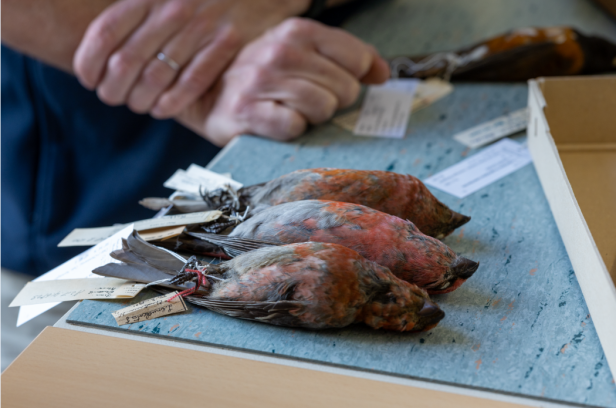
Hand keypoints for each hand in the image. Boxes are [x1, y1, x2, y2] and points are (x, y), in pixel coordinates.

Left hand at [73, 0, 309, 116]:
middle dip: (112, 88)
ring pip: (157, 76)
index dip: (89, 62)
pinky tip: (162, 109)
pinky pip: (192, 81)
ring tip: (136, 105)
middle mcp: (173, 9)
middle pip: (127, 61)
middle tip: (111, 98)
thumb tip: (103, 42)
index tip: (88, 79)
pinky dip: (172, 101)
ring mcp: (201, 27)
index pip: (105, 32)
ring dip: (140, 99)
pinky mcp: (226, 43)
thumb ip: (135, 7)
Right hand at [176, 18, 389, 145]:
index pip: (357, 59)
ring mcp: (262, 81)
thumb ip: (347, 57)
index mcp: (298, 31)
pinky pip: (294, 127)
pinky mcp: (248, 111)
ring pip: (323, 108)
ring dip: (312, 117)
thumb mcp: (302, 53)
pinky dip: (291, 130)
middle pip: (344, 89)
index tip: (335, 83)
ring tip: (291, 109)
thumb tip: (383, 73)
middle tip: (307, 100)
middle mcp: (281, 51)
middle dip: (333, 101)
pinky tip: (276, 121)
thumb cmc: (262, 77)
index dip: (353, 78)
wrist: (207, 95)